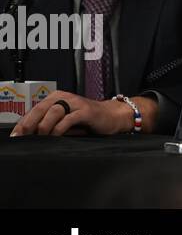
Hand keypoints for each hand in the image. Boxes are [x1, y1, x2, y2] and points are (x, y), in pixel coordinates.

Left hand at [9, 90, 131, 136]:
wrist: (112, 116)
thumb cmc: (87, 121)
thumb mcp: (64, 121)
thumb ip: (49, 124)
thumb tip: (29, 135)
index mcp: (56, 98)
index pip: (34, 109)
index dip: (23, 123)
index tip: (16, 136)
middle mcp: (64, 97)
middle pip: (40, 109)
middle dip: (29, 125)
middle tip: (23, 137)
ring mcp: (76, 103)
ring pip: (52, 112)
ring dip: (44, 127)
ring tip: (42, 137)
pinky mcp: (86, 111)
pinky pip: (68, 119)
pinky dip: (59, 129)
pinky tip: (56, 136)